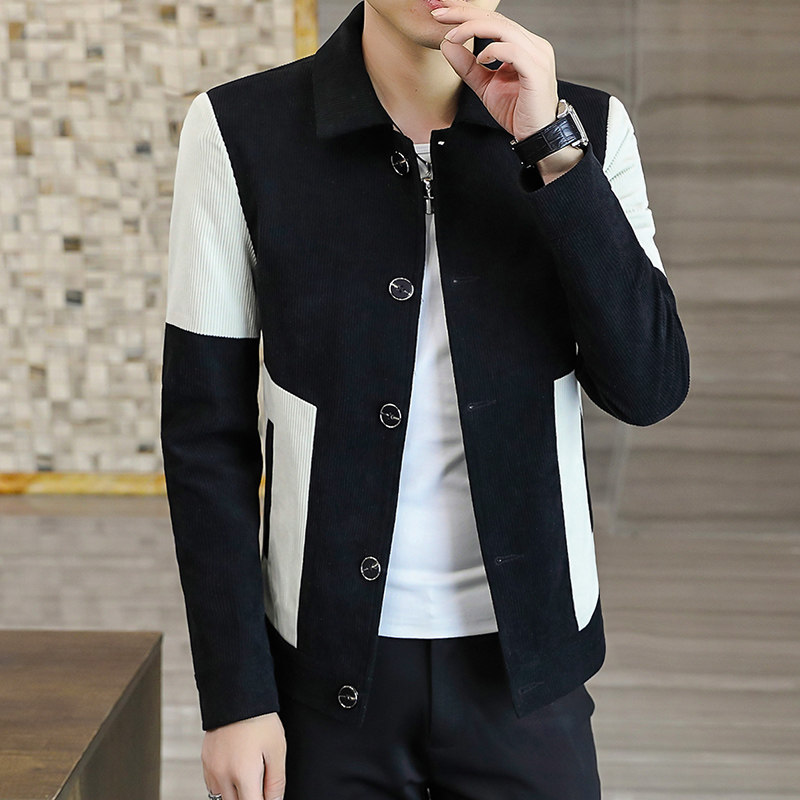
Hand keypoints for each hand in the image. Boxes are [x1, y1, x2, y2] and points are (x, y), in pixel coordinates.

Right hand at [202, 711, 286, 799]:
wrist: (237, 695)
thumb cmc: (260, 720)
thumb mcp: (277, 750)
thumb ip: (276, 782)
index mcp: (243, 774)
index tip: (268, 796)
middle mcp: (223, 775)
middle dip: (250, 797)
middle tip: (261, 784)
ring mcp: (211, 769)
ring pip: (222, 798)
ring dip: (236, 794)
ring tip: (249, 777)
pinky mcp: (205, 761)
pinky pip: (213, 785)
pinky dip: (224, 786)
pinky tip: (236, 772)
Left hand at [432, 0, 559, 140]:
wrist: (537, 136)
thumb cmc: (517, 112)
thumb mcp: (485, 86)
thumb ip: (467, 67)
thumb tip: (447, 44)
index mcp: (523, 45)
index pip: (493, 21)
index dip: (466, 14)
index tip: (441, 14)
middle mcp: (533, 45)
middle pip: (496, 19)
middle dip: (465, 13)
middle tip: (439, 15)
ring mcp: (537, 56)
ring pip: (503, 29)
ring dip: (473, 28)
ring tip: (452, 36)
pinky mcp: (536, 71)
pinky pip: (513, 51)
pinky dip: (493, 50)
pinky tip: (480, 57)